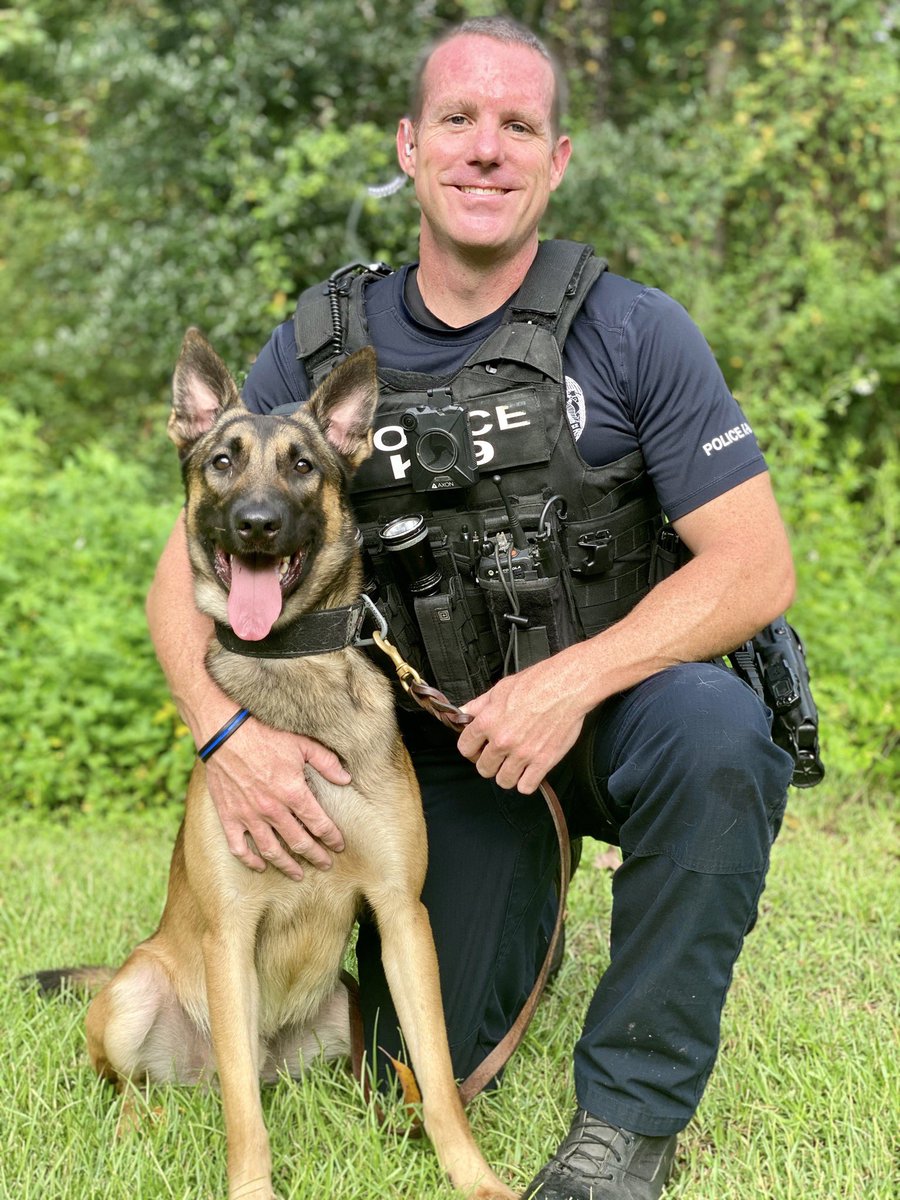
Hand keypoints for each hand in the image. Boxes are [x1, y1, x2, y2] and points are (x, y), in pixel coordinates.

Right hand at [204, 717, 348, 880]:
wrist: (224, 730)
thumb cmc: (265, 732)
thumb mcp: (302, 743)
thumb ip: (326, 763)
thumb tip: (346, 779)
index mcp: (293, 792)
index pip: (319, 824)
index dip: (332, 837)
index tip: (339, 845)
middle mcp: (272, 809)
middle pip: (299, 842)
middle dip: (315, 856)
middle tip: (325, 865)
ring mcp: (249, 815)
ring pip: (271, 850)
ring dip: (287, 865)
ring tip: (298, 874)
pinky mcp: (229, 816)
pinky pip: (239, 846)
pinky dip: (250, 860)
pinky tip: (260, 866)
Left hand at [457, 651, 589, 793]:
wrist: (566, 687)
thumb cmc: (536, 683)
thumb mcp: (500, 689)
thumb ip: (479, 705)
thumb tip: (463, 714)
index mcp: (488, 722)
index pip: (465, 747)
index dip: (471, 748)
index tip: (477, 747)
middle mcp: (502, 741)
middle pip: (483, 768)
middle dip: (489, 763)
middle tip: (498, 755)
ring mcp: (523, 754)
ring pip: (503, 781)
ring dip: (506, 774)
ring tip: (513, 764)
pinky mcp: (543, 762)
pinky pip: (526, 787)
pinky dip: (526, 782)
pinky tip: (529, 771)